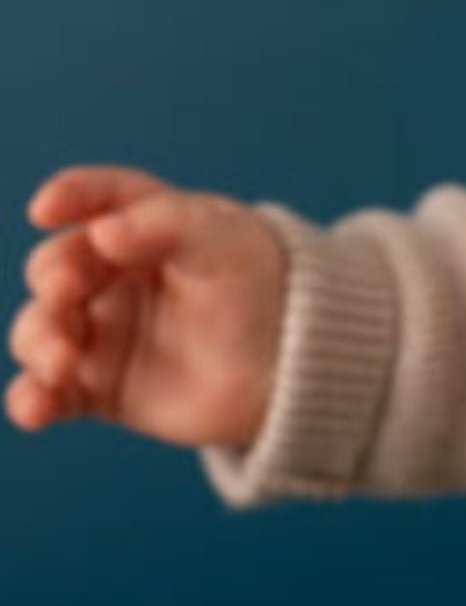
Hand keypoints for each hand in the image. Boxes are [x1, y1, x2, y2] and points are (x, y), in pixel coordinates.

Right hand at [8, 165, 286, 449]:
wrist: (293, 367)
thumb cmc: (261, 289)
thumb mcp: (225, 242)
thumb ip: (168, 225)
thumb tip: (102, 233)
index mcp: (149, 225)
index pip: (103, 197)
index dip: (72, 196)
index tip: (47, 207)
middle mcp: (115, 275)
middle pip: (59, 266)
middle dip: (53, 277)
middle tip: (66, 292)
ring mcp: (104, 330)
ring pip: (43, 330)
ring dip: (39, 341)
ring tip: (63, 360)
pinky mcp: (99, 387)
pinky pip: (50, 392)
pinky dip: (33, 399)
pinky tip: (35, 408)